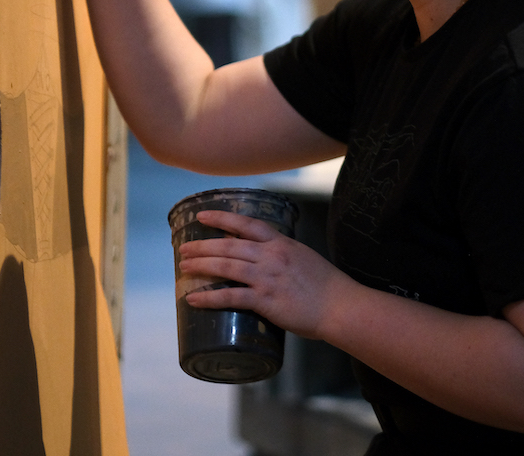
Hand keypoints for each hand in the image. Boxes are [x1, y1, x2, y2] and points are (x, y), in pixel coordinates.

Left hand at [176, 210, 353, 340]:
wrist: (340, 306)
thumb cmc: (325, 285)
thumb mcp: (302, 257)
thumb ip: (281, 254)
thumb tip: (260, 256)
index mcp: (280, 243)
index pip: (246, 224)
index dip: (221, 219)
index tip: (202, 216)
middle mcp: (271, 256)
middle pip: (228, 246)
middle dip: (202, 246)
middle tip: (183, 248)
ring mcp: (267, 278)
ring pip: (225, 267)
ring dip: (200, 266)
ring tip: (183, 267)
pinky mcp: (266, 301)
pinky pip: (230, 297)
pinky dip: (209, 297)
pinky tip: (193, 298)